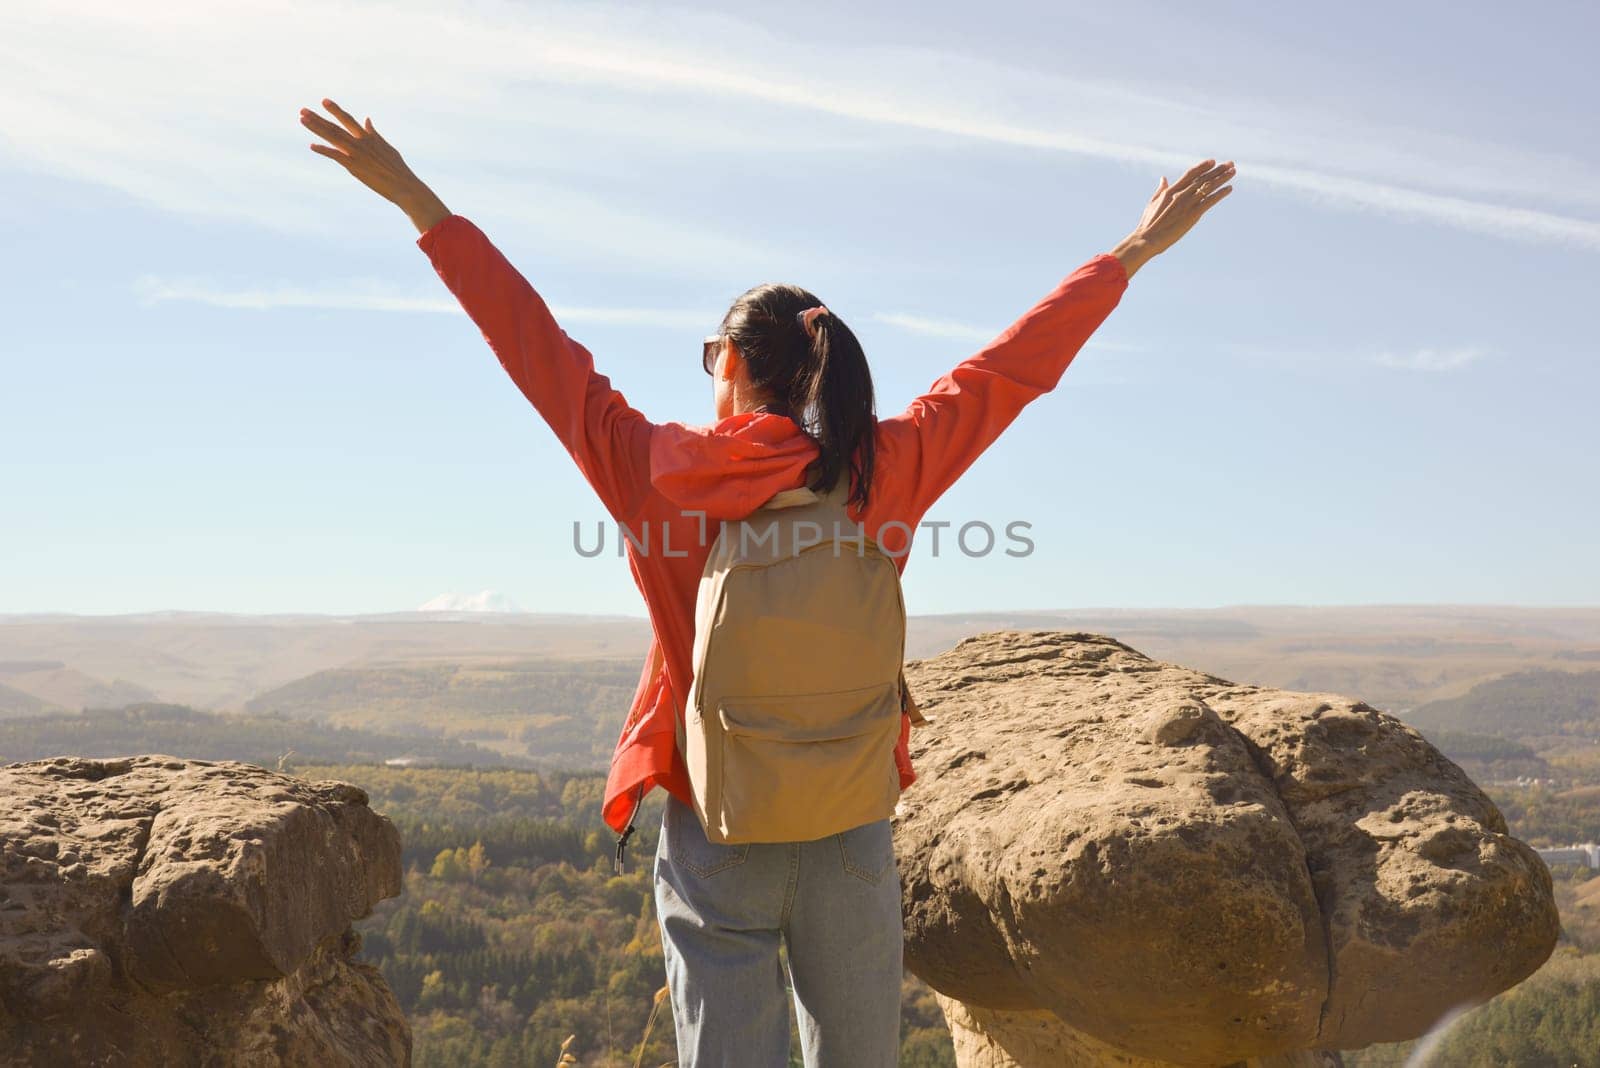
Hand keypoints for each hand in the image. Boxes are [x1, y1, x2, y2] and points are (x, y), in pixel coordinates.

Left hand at [300, 98, 450, 233]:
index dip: (336, 110)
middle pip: (335, 127)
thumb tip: (367, 119)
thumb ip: (374, 133)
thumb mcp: (387, 148)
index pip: (349, 120)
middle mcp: (361, 143)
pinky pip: (336, 156)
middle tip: (302, 110)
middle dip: (318, 118)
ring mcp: (357, 154)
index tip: (324, 101)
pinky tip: (312, 146)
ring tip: (302, 120)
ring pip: (333, 137)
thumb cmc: (398, 170)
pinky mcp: (355, 167)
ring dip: (316, 128)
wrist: (405, 186)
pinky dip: (324, 150)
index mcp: (368, 138)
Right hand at [1111, 158, 1234, 278]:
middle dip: (1217, 170)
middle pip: (1203, 178)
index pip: (1190, 174)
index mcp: (1171, 190)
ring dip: (1222, 178)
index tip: (1213, 161)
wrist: (1147, 239)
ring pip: (1208, 187)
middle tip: (1230, 164)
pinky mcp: (1192, 214)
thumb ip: (1161, 189)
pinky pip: (1210, 201)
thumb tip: (1164, 178)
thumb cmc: (1148, 224)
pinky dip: (1220, 194)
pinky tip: (1229, 189)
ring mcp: (1187, 203)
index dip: (1203, 167)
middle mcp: (1181, 194)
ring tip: (1233, 171)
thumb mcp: (1152, 203)